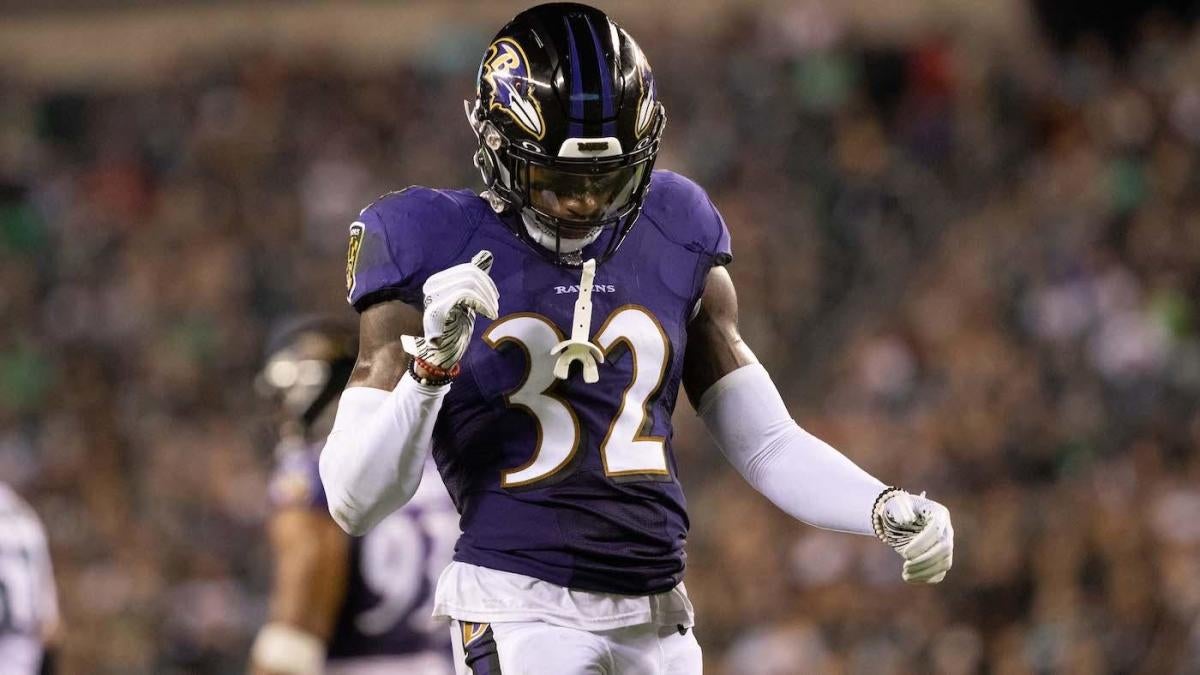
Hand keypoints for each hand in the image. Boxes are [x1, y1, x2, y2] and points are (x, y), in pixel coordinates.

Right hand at [401, 251, 498, 369]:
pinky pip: (465, 294)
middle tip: (495, 305)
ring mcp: (433, 297)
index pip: (467, 269)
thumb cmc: (454, 328)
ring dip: (487, 298)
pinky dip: (482, 303)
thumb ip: (473, 280)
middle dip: (488, 288)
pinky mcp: (438, 308)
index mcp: (437, 281)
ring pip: (469, 283)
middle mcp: (432, 286)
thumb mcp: (466, 301)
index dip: (486, 280)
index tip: (494, 297)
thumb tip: (486, 256)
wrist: (441, 354)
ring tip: (493, 311)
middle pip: (469, 273)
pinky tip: (489, 314)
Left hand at [873, 490, 953, 583]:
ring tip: (905, 575)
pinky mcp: (942, 558)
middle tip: (905, 567)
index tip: (905, 554)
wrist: (900, 516)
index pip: (936, 531)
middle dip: (925, 561)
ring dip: (925, 572)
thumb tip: (906, 519)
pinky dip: (927, 578)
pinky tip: (910, 578)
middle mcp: (947, 530)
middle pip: (944, 549)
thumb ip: (900, 509)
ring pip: (944, 563)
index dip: (922, 544)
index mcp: (939, 514)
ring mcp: (947, 545)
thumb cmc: (898, 508)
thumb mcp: (896, 504)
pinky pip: (940, 572)